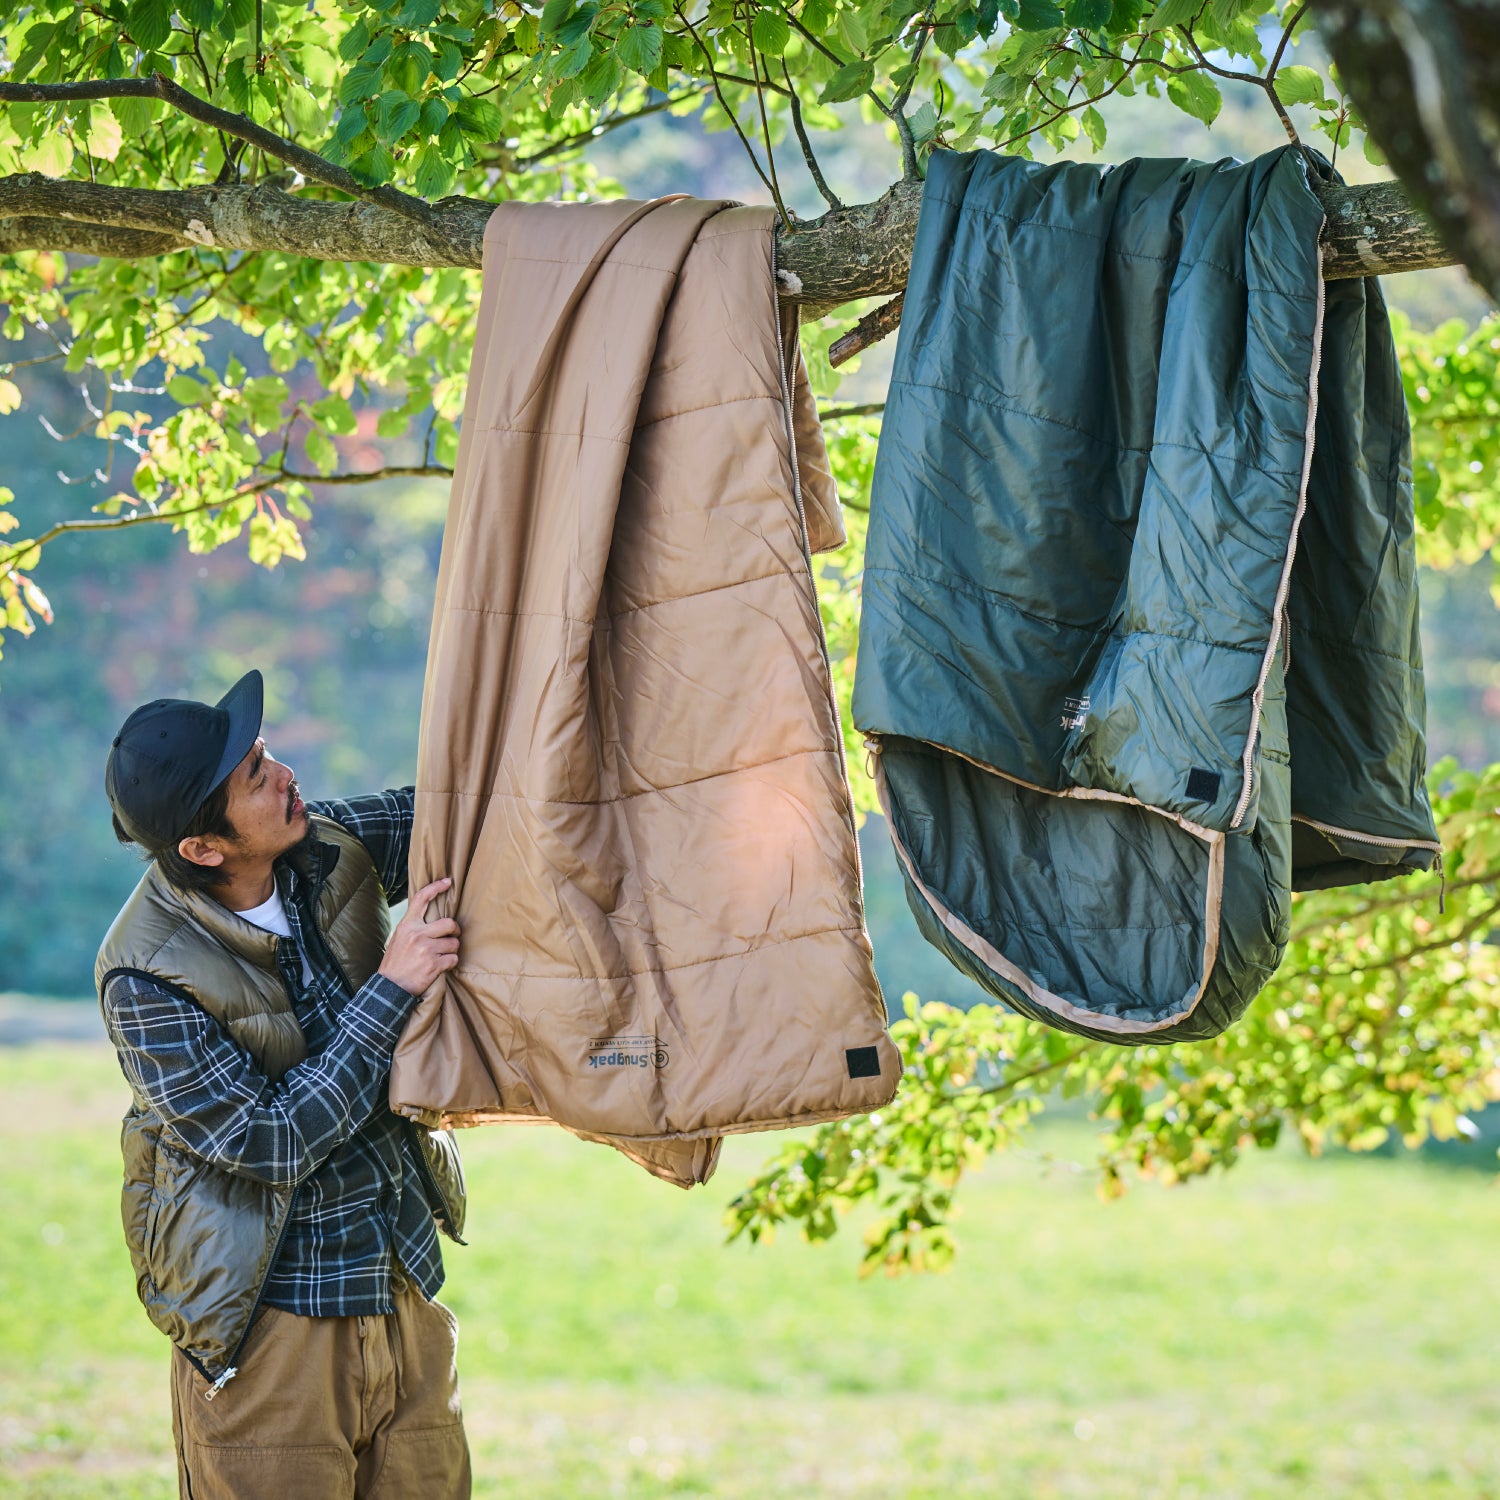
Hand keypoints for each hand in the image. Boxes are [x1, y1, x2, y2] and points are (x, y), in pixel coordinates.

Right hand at [378, 877, 459, 995]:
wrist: (389, 988)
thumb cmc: (395, 963)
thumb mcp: (399, 939)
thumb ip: (414, 927)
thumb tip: (432, 917)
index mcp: (407, 926)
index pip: (421, 899)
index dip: (436, 887)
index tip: (447, 882)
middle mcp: (417, 935)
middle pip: (449, 923)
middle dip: (455, 930)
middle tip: (453, 935)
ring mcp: (426, 950)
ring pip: (454, 943)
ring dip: (452, 950)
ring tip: (442, 955)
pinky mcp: (434, 965)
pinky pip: (453, 959)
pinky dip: (451, 963)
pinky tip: (441, 966)